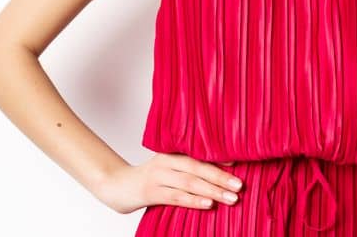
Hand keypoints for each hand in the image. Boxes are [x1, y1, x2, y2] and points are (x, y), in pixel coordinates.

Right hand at [93, 152, 242, 214]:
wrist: (115, 185)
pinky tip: (208, 204)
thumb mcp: (168, 166)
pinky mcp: (150, 193)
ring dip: (213, 191)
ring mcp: (157, 177)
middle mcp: (166, 162)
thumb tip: (226, 166)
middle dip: (221, 177)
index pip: (199, 154)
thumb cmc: (149, 178)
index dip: (219, 158)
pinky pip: (176, 197)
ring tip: (231, 198)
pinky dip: (193, 201)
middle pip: (198, 168)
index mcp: (172, 153)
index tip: (240, 163)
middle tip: (240, 186)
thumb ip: (189, 166)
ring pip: (190, 183)